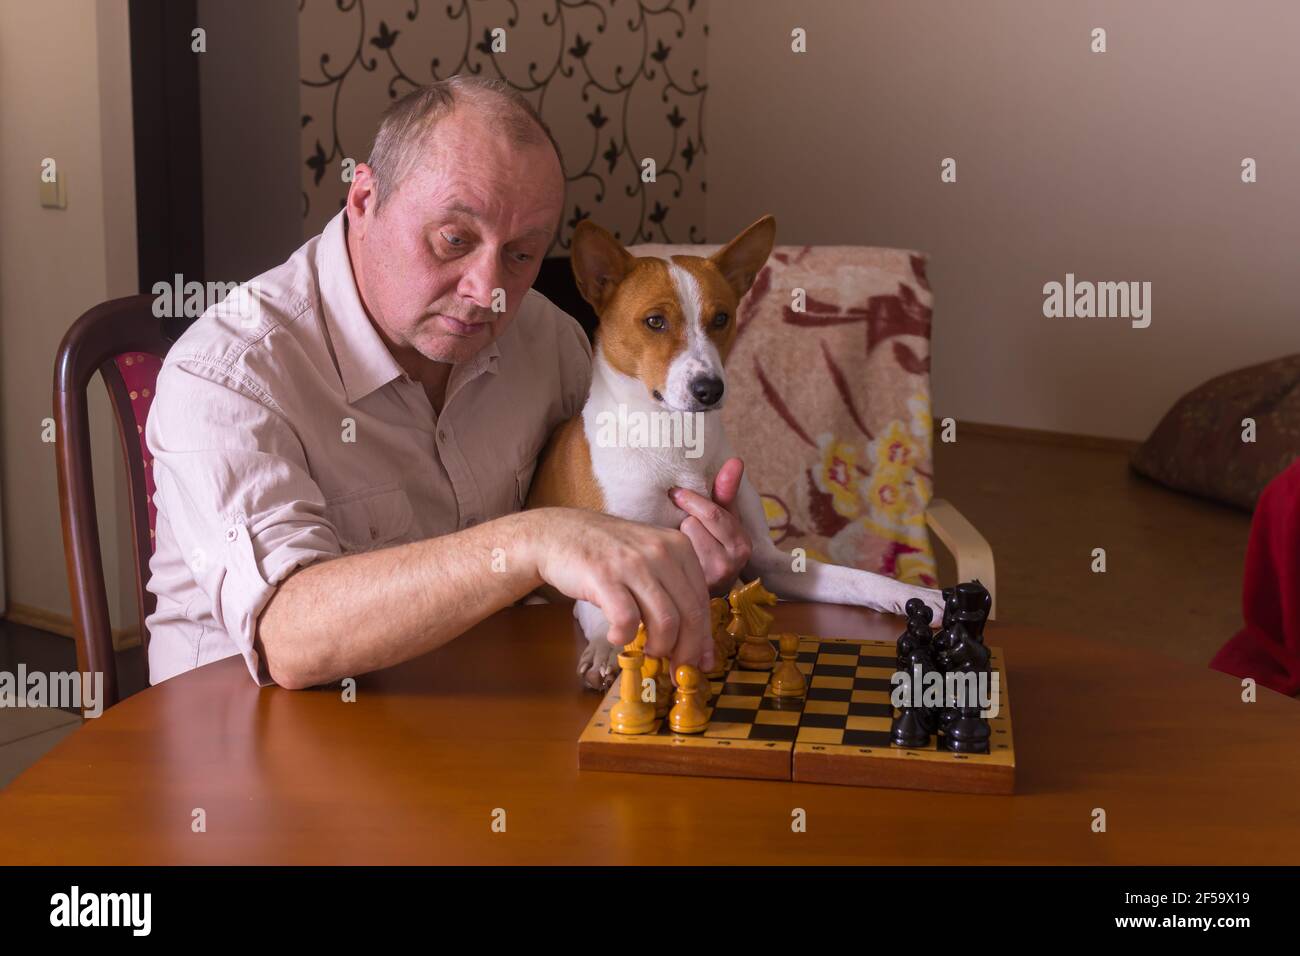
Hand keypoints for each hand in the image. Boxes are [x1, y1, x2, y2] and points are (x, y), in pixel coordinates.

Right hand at [522, 508, 714, 674]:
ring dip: (659, 647)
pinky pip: (627, 620)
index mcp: (680, 547)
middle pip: (689, 615)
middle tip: (676, 670)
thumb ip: (674, 589)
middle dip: (686, 651)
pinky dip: (624, 637)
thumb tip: (695, 641)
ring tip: (646, 651)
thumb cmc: (607, 553)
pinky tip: (616, 636)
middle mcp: (662, 551)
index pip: (702, 601)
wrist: (559, 533)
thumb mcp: (650, 558)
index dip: (703, 638)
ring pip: (665, 622)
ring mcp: (633, 563)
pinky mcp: (605, 576)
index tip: (700, 662)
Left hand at [670, 457, 752, 595]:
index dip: (691, 500)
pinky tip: (673, 557)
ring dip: (676, 537)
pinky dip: (668, 552)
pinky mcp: (690, 588)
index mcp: (742, 543)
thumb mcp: (725, 517)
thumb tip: (736, 460)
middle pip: (692, 525)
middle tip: (679, 520)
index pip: (712, 513)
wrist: (705, 588)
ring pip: (680, 540)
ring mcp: (710, 580)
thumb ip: (727, 490)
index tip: (676, 493)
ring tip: (680, 543)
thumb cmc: (714, 544)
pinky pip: (671, 557)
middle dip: (684, 520)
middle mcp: (730, 564)